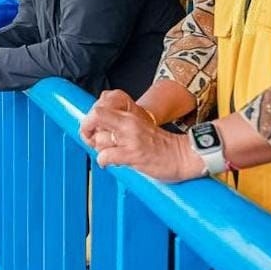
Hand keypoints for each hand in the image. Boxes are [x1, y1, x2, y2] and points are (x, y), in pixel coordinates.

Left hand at [80, 100, 203, 181]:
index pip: (101, 106)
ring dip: (99, 149)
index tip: (90, 128)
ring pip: (99, 139)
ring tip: (108, 154)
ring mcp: (130, 138)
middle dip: (87, 129)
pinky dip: (103, 161)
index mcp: (131, 114)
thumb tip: (101, 131)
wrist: (183, 155)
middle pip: (96, 115)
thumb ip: (122, 125)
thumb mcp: (140, 126)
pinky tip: (109, 163)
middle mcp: (129, 123)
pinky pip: (107, 156)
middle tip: (91, 139)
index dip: (90, 118)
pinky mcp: (133, 154)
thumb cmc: (162, 145)